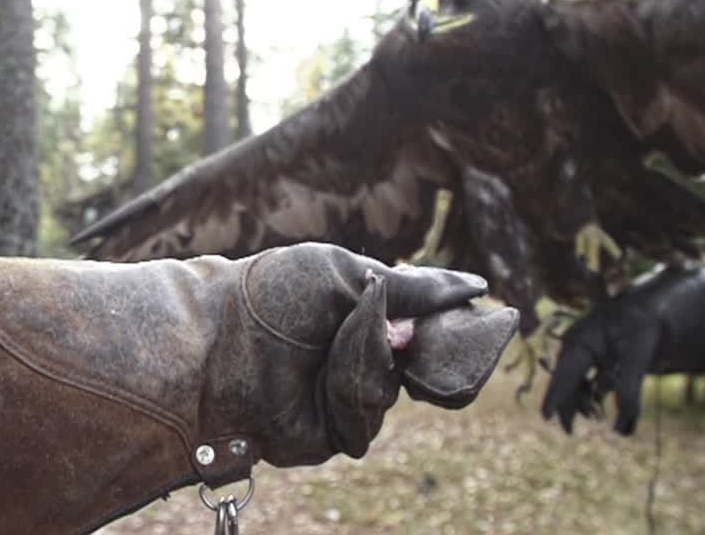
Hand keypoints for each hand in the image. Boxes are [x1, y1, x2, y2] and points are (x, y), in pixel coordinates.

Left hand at [232, 244, 514, 464]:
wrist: (217, 336)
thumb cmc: (270, 295)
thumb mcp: (343, 272)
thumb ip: (410, 286)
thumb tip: (478, 287)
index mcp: (361, 318)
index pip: (427, 330)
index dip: (452, 327)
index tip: (487, 314)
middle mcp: (357, 359)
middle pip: (427, 368)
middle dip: (423, 344)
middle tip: (407, 326)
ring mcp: (342, 396)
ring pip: (394, 390)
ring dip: (374, 357)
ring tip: (343, 333)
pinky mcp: (328, 432)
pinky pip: (366, 417)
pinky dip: (355, 385)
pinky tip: (329, 369)